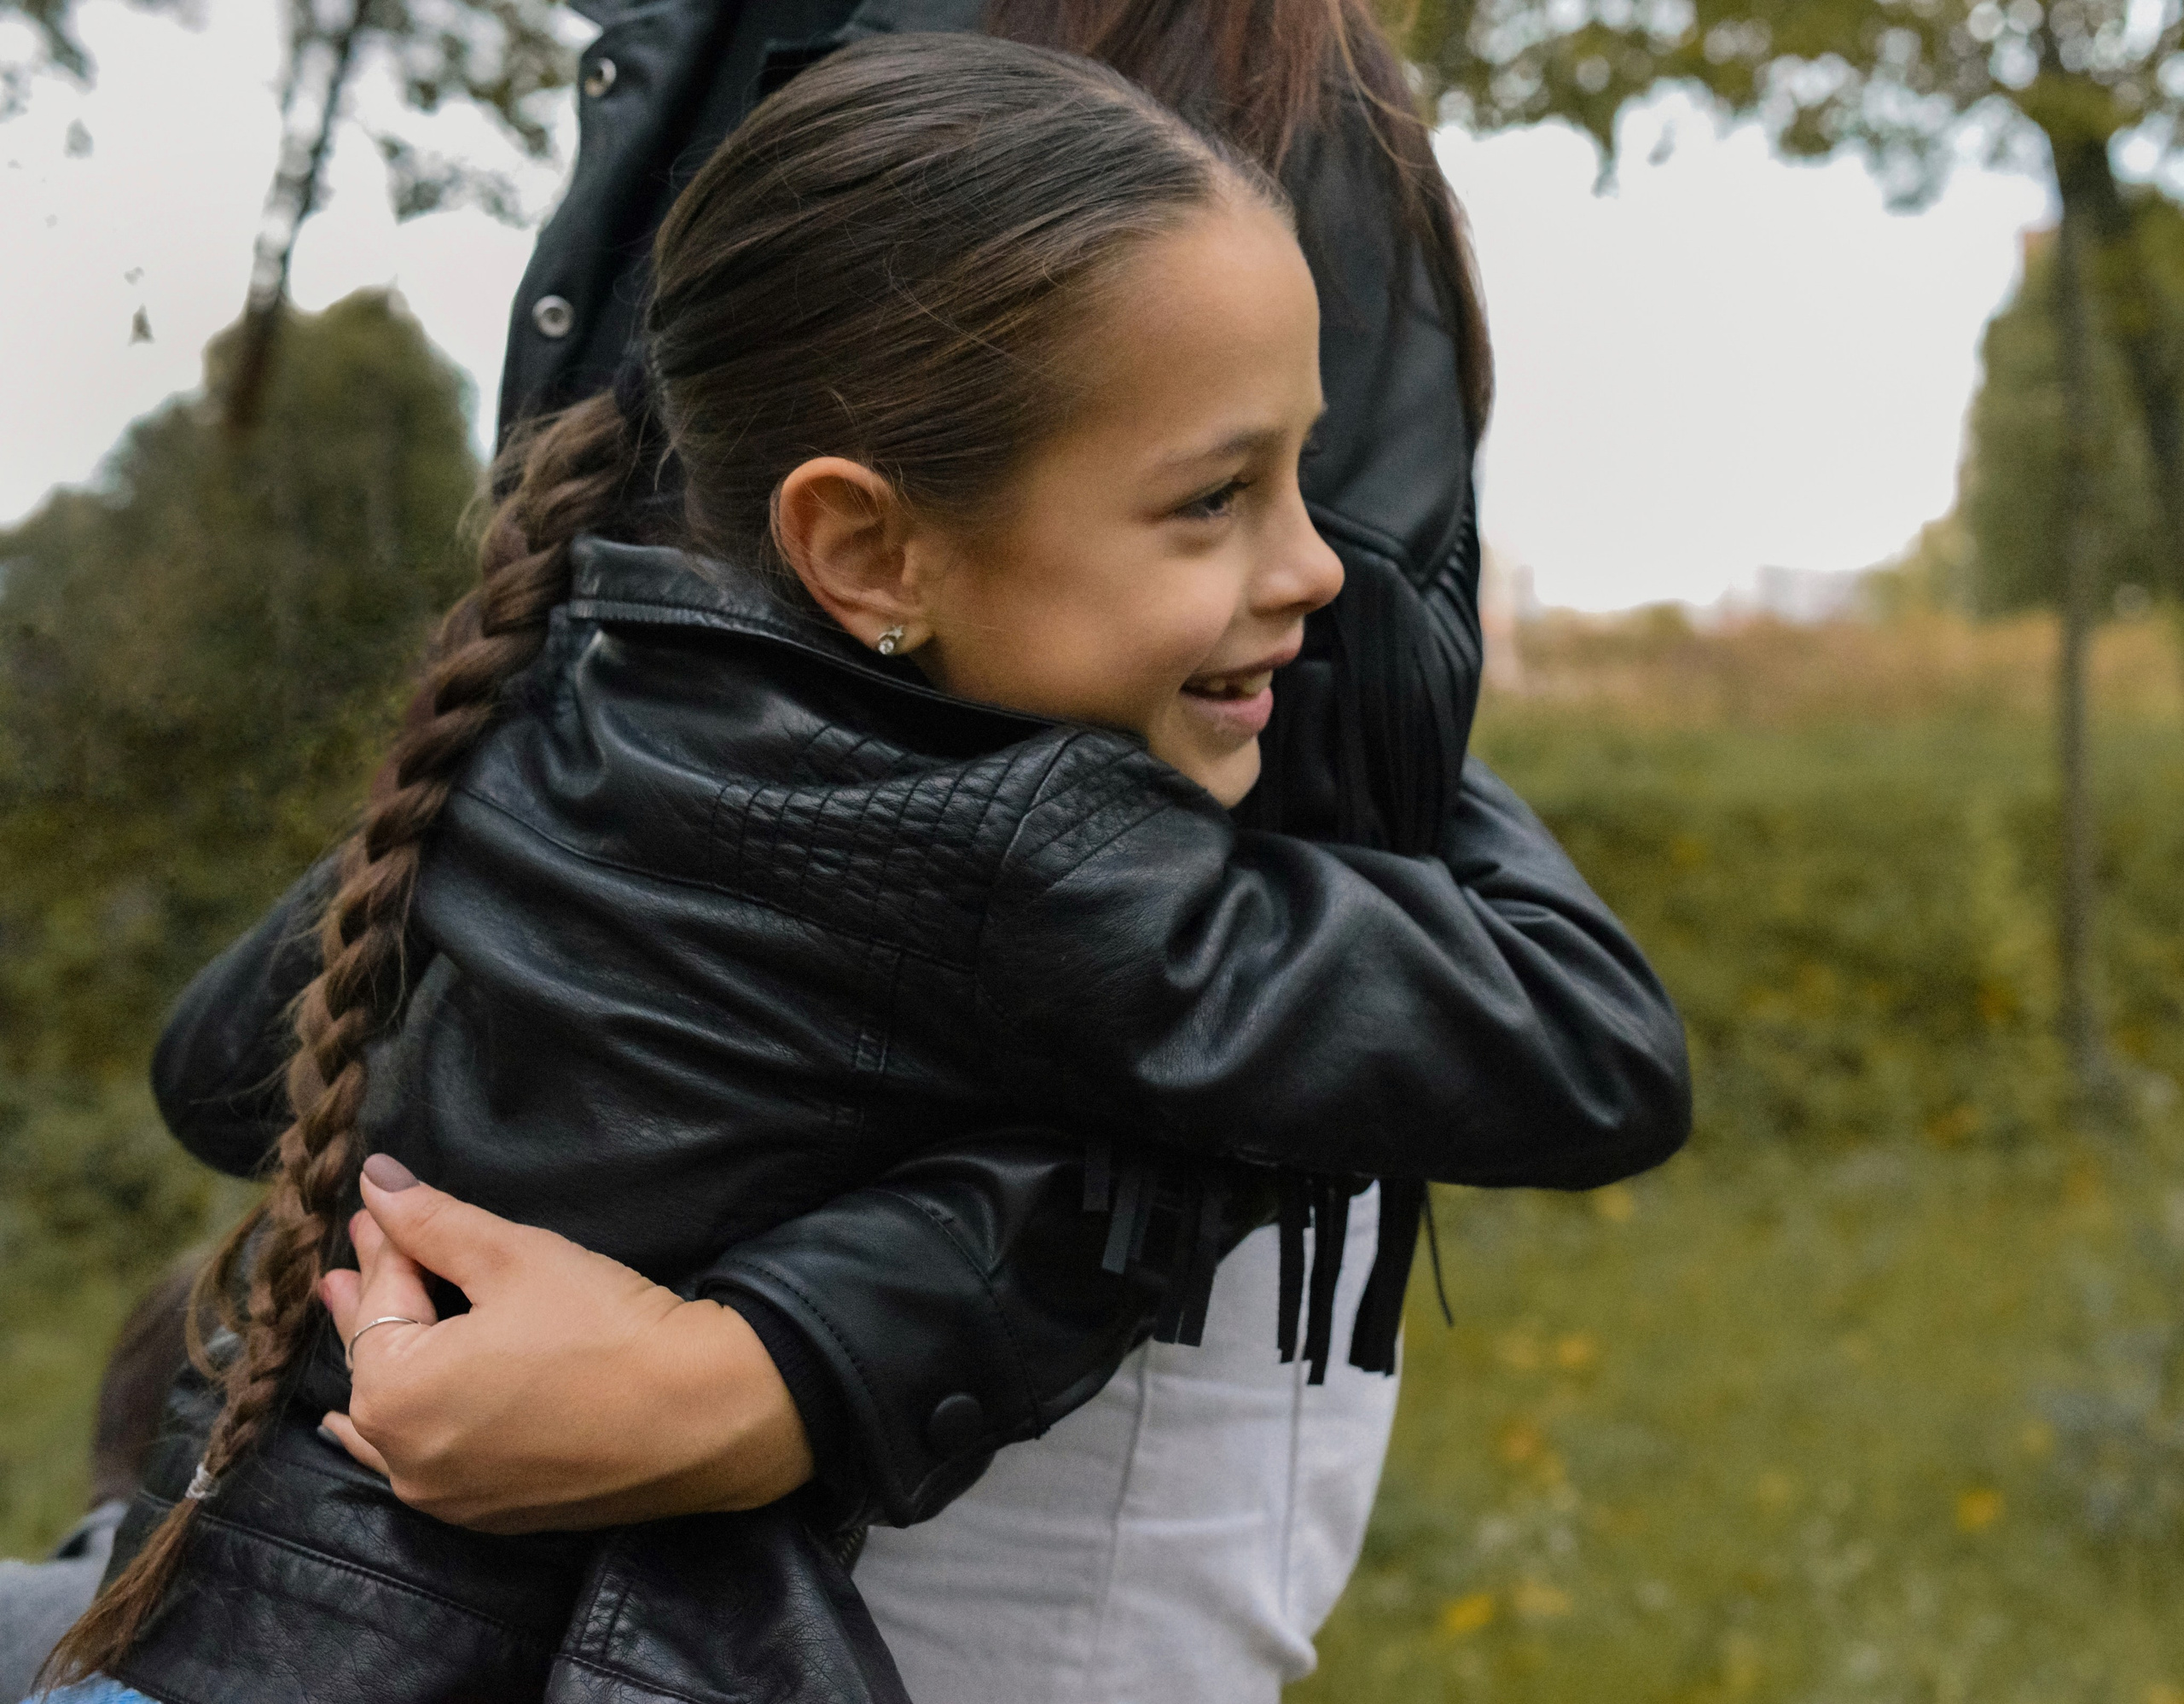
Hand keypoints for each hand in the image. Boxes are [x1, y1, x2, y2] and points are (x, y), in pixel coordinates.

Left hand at [317, 1155, 814, 1533]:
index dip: (386, 1246)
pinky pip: (423, 1466)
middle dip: (373, 1302)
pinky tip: (378, 1431)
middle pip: (379, 1362)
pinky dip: (402, 1430)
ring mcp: (446, 1498)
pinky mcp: (490, 1516)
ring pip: (392, 1421)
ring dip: (379, 1366)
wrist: (700, 1417)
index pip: (382, 1299)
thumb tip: (372, 1180)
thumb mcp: (513, 1257)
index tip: (378, 1211)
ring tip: (352, 1327)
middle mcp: (403, 1459)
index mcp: (394, 1392)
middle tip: (349, 1263)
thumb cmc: (605, 1328)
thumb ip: (432, 1221)